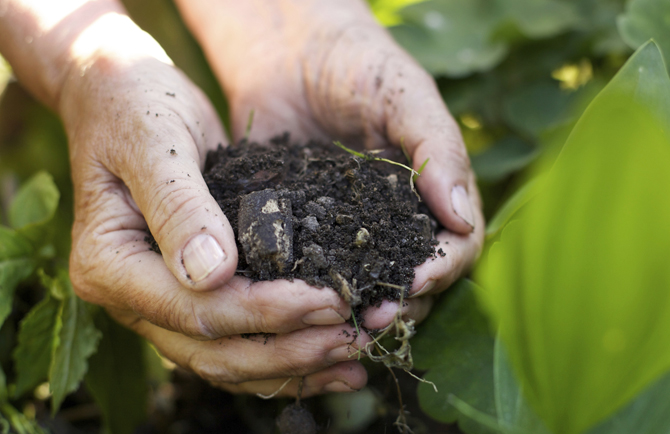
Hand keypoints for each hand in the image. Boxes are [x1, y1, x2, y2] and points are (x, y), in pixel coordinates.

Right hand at [54, 13, 369, 397]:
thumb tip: (212, 274)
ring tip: (354, 360)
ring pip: (226, 359)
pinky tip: (329, 358)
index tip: (329, 300)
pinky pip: (235, 340)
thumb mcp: (156, 142)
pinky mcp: (190, 294)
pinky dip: (282, 354)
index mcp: (109, 265)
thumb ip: (179, 206)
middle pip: (213, 350)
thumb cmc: (135, 106)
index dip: (265, 311)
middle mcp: (129, 298)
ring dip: (292, 365)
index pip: (194, 309)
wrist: (122, 96)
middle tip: (354, 338)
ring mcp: (158, 302)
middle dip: (289, 350)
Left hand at [175, 0, 484, 329]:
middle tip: (370, 318)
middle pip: (414, 279)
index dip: (442, 270)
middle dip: (399, 303)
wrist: (286, 50)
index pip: (457, 247)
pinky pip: (312, 268)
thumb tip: (462, 219)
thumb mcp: (405, 96)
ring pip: (366, 285)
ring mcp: (348, 230)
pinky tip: (295, 303)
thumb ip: (438, 150)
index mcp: (431, 195)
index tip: (414, 282)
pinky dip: (309, 290)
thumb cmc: (357, 63)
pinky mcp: (302, 230)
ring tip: (338, 323)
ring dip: (357, 309)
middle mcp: (395, 221)